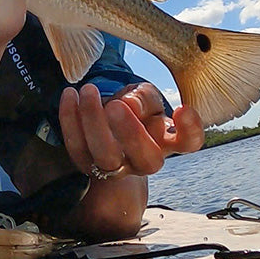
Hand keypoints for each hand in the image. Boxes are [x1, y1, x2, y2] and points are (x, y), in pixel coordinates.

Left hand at [58, 82, 203, 179]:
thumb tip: (130, 105)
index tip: (181, 109)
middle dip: (131, 132)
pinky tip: (69, 94)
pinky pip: (77, 147)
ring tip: (89, 91)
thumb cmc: (135, 109)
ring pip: (107, 157)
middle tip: (116, 104)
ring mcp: (117, 168)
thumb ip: (144, 98)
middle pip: (146, 158)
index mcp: (168, 141)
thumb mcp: (145, 96)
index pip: (188, 142)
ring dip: (95, 123)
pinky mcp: (88, 164)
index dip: (190, 130)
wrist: (109, 128)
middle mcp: (146, 160)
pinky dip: (70, 120)